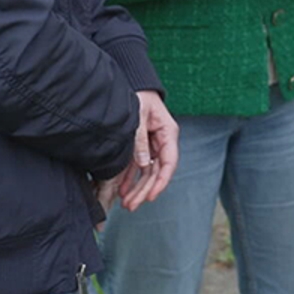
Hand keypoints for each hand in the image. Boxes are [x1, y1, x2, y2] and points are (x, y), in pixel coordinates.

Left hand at [115, 91, 178, 210]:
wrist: (134, 87)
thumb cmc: (139, 96)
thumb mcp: (138, 115)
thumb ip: (140, 139)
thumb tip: (144, 164)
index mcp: (168, 133)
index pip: (169, 162)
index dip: (161, 181)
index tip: (151, 195)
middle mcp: (162, 142)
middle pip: (157, 172)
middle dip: (145, 190)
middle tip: (132, 206)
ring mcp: (152, 145)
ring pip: (147, 173)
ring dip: (137, 189)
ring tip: (126, 204)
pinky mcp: (141, 146)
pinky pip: (138, 167)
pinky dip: (131, 179)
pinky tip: (123, 192)